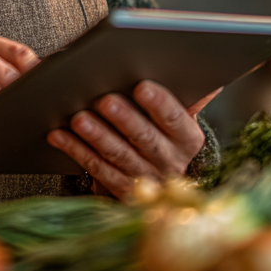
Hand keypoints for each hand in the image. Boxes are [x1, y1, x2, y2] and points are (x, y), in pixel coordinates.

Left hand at [47, 80, 218, 199]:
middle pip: (146, 139)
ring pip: (119, 156)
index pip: (176, 119)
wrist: (156, 177)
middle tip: (105, 101)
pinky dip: (78, 151)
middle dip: (125, 119)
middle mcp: (171, 163)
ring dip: (97, 136)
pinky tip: (60, 135)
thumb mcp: (177, 115)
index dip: (160, 104)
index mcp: (188, 138)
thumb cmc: (160, 130)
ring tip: (78, 118)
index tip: (142, 86)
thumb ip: (189, 95)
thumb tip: (211, 78)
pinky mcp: (122, 192)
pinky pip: (98, 170)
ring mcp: (146, 180)